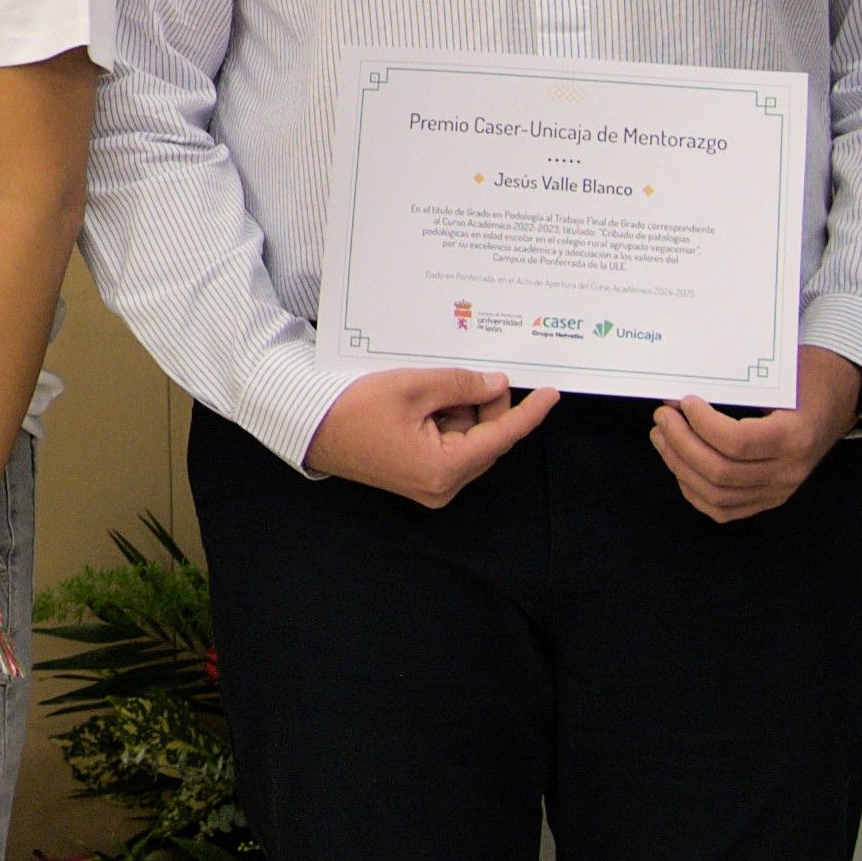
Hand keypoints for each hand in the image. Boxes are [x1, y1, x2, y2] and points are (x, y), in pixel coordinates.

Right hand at [303, 368, 554, 508]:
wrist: (309, 427)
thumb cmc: (354, 408)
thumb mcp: (414, 387)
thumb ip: (463, 385)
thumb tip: (497, 385)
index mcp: (444, 469)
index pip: (501, 437)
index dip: (528, 413)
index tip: (552, 394)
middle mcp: (442, 486)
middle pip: (486, 440)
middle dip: (484, 405)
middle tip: (473, 374)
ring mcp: (430, 486)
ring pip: (469, 442)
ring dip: (462, 412)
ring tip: (431, 388)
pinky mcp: (419, 478)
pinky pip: (450, 447)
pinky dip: (447, 421)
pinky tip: (426, 401)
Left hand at [646, 349, 861, 523]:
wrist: (836, 399)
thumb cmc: (806, 379)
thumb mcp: (780, 375)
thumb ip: (734, 386)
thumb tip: (680, 395)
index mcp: (796, 437)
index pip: (737, 442)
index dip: (702, 424)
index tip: (684, 401)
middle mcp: (788, 471)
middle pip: (720, 472)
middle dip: (681, 443)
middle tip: (663, 417)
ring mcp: (779, 490)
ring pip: (716, 494)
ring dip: (679, 465)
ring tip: (662, 436)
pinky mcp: (768, 499)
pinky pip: (722, 509)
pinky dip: (692, 489)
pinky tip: (677, 463)